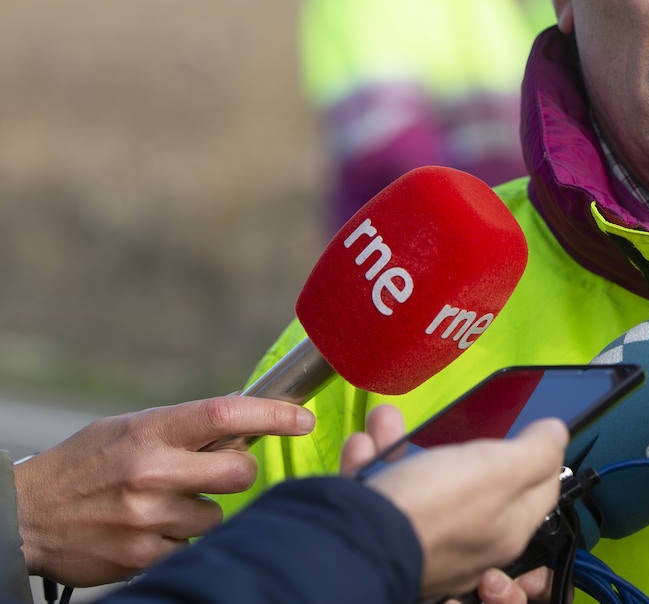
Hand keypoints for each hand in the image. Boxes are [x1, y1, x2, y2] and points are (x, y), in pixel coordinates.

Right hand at [14, 394, 314, 585]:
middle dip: (237, 471)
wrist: (24, 516)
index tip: (303, 419)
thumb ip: (183, 424)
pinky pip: (189, 546)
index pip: (227, 413)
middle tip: (216, 471)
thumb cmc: (84, 464)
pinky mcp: (142, 556)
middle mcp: (152, 471)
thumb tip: (243, 410)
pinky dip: (177, 539)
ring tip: (163, 503)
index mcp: (152, 430)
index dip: (274, 415)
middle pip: (241, 471)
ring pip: (217, 515)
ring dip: (201, 510)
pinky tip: (148, 528)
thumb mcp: (129, 427)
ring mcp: (148, 517)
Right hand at [345, 404, 567, 600]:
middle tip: (452, 418)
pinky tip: (362, 447)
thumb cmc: (433, 508)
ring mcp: (423, 538)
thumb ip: (535, 453)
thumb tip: (558, 434)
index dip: (540, 454)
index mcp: (507, 530)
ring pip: (421, 479)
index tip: (532, 429)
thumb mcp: (499, 471)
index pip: (540, 489)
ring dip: (401, 444)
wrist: (349, 544)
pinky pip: (381, 492)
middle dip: (458, 442)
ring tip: (386, 424)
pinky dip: (370, 464)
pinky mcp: (382, 533)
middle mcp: (469, 540)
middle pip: (475, 480)